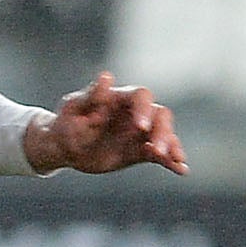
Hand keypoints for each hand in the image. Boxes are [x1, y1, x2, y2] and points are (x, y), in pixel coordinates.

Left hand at [25, 71, 186, 175]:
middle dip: (162, 131)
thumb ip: (92, 96)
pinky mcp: (139, 151)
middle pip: (159, 115)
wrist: (64, 147)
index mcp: (119, 98)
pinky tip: (181, 169)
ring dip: (171, 146)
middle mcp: (134, 113)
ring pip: (163, 135)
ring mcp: (139, 133)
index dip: (144, 109)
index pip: (141, 96)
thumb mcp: (74, 109)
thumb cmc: (66, 123)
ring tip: (177, 160)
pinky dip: (170, 161)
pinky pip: (159, 155)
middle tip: (156, 150)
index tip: (140, 127)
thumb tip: (107, 77)